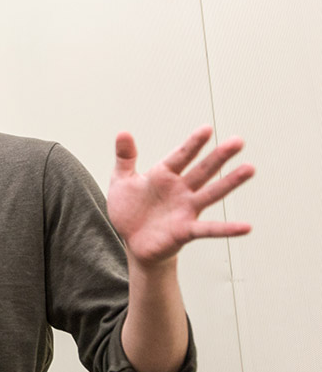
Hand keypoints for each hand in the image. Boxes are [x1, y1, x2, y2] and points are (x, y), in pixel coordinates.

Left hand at [107, 125, 253, 266]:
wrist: (132, 241)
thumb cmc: (130, 209)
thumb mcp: (121, 181)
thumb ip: (125, 157)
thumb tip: (123, 133)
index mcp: (164, 175)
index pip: (181, 155)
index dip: (193, 143)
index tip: (207, 129)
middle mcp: (180, 190)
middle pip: (203, 170)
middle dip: (219, 156)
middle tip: (238, 141)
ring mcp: (186, 209)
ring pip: (211, 193)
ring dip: (230, 182)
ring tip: (249, 169)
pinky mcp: (186, 230)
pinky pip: (209, 229)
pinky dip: (227, 229)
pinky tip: (246, 227)